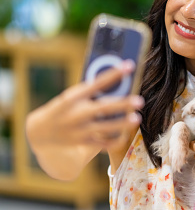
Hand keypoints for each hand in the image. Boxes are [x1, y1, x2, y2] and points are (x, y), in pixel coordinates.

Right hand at [26, 60, 142, 150]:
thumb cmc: (63, 108)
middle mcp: (76, 114)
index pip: (96, 83)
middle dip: (122, 105)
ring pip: (105, 128)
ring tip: (136, 118)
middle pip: (103, 108)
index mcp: (73, 97)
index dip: (113, 74)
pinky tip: (126, 134)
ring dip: (122, 124)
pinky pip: (102, 144)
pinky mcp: (82, 143)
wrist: (40, 132)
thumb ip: (90, 92)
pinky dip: (115, 140)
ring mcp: (79, 130)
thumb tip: (118, 84)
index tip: (129, 65)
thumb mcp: (71, 97)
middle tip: (139, 100)